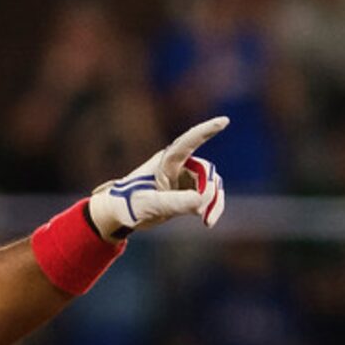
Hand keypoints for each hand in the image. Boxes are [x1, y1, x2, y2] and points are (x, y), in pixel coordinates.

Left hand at [87, 117, 228, 241]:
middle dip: (209, 192)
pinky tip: (208, 222)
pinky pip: (207, 197)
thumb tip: (202, 201)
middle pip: (206, 172)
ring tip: (208, 222)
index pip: (189, 141)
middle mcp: (179, 166)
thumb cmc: (129, 204)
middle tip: (201, 213)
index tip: (224, 121)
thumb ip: (176, 202)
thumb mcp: (151, 204)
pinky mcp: (187, 192)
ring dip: (214, 202)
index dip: (207, 130)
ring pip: (211, 185)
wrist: (120, 214)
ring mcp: (185, 179)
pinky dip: (211, 208)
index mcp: (167, 161)